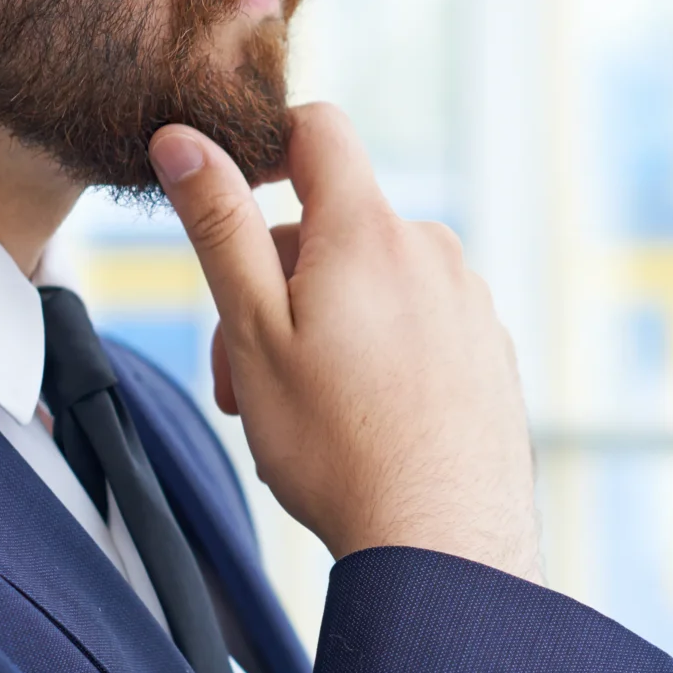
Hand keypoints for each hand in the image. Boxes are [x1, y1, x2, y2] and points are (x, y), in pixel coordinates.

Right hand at [151, 103, 541, 579]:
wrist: (441, 542)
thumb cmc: (337, 446)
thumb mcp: (255, 330)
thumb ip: (220, 226)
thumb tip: (183, 140)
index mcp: (370, 231)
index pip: (319, 130)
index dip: (265, 147)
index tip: (231, 201)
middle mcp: (432, 251)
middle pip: (332, 227)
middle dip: (274, 286)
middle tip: (242, 378)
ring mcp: (469, 301)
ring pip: (372, 284)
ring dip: (321, 328)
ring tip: (297, 414)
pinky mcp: (489, 351)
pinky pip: (417, 326)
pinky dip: (377, 356)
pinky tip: (360, 426)